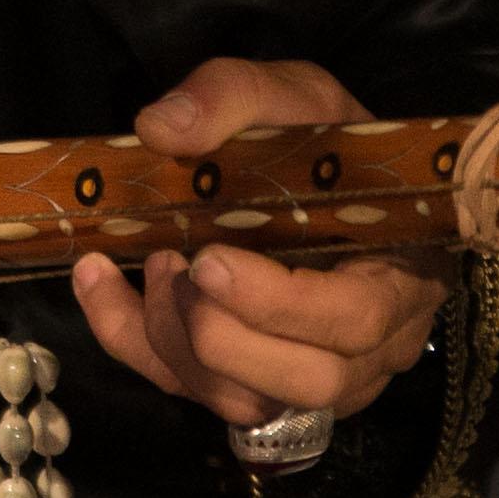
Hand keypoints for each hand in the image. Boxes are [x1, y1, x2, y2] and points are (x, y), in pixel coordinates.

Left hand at [70, 57, 448, 425]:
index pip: (355, 319)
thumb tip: (160, 127)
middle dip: (220, 334)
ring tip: (151, 263)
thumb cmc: (325, 142)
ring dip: (175, 342)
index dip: (278, 304)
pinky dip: (133, 342)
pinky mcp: (254, 386)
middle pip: (306, 383)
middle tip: (170, 262)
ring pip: (245, 403)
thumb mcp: (296, 94)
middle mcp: (371, 347)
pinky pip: (192, 392)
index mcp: (401, 275)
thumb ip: (237, 96)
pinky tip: (97, 281)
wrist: (321, 174)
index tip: (208, 259)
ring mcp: (314, 377)